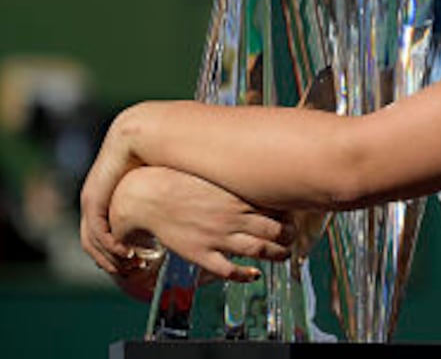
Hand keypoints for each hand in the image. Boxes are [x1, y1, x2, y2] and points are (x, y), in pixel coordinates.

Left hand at [80, 103, 150, 274]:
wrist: (148, 133)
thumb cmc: (165, 154)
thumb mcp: (162, 184)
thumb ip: (165, 201)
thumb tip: (187, 214)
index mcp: (112, 193)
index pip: (106, 231)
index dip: (121, 250)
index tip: (141, 263)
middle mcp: (98, 196)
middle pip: (95, 240)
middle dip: (113, 260)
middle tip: (133, 272)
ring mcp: (92, 197)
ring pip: (92, 240)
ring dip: (110, 258)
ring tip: (131, 266)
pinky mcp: (93, 197)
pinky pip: (96, 230)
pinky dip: (108, 247)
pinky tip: (126, 253)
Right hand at [108, 165, 295, 282]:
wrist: (145, 195)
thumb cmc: (177, 179)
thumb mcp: (211, 171)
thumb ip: (234, 174)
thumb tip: (255, 165)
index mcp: (235, 194)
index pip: (277, 205)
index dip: (291, 212)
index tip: (295, 213)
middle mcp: (231, 216)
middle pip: (275, 230)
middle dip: (289, 235)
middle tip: (292, 236)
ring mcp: (217, 236)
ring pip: (259, 250)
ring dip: (277, 254)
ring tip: (283, 254)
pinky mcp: (201, 254)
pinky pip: (230, 270)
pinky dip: (247, 275)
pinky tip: (254, 274)